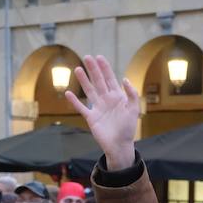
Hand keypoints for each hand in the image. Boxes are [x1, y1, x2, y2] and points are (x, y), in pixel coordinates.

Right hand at [67, 54, 140, 170]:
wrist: (120, 145)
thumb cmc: (128, 128)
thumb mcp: (133, 110)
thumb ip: (131, 94)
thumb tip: (125, 79)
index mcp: (117, 97)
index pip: (110, 79)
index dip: (105, 68)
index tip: (99, 57)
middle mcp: (106, 100)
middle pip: (98, 81)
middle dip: (93, 69)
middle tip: (86, 57)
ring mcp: (98, 108)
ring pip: (89, 91)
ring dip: (83, 81)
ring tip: (78, 69)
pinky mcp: (91, 118)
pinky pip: (81, 108)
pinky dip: (74, 101)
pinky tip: (68, 93)